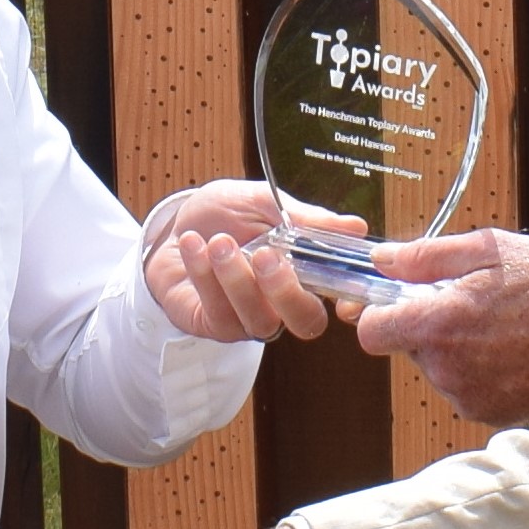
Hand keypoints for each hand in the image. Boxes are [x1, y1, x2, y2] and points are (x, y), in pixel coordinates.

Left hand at [142, 180, 365, 342]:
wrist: (172, 226)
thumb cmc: (224, 215)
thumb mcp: (262, 202)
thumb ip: (304, 216)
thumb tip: (356, 226)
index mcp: (305, 273)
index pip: (341, 298)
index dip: (351, 298)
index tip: (342, 279)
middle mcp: (282, 304)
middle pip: (305, 321)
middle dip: (286, 290)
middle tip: (266, 254)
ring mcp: (248, 319)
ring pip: (259, 320)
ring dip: (237, 278)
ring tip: (219, 241)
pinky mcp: (214, 326)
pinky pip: (218, 312)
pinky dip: (204, 275)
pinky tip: (193, 244)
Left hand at [348, 226, 528, 428]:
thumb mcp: (493, 249)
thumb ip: (427, 256)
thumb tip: (382, 259)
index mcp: (441, 324)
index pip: (371, 332)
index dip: (378, 312)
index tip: (396, 302)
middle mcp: (447, 368)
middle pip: (409, 347)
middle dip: (429, 326)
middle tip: (472, 304)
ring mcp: (467, 395)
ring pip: (438, 368)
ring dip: (455, 349)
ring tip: (501, 327)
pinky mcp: (488, 414)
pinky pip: (463, 389)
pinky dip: (478, 372)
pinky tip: (512, 352)